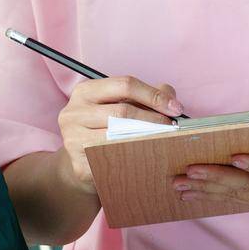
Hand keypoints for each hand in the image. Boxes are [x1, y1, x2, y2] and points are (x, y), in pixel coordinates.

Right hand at [56, 76, 183, 194]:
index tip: (175, 109)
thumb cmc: (103, 129)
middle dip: (153, 120)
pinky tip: (146, 160)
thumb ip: (145, 97)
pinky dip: (133, 160)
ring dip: (146, 140)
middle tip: (173, 129)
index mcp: (85, 92)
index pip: (124, 85)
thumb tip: (170, 95)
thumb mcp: (119, 105)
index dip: (153, 95)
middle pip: (122, 112)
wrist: (78, 161)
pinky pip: (113, 161)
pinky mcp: (78, 164)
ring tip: (164, 143)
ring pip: (118, 138)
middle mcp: (74, 112)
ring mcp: (73, 139)